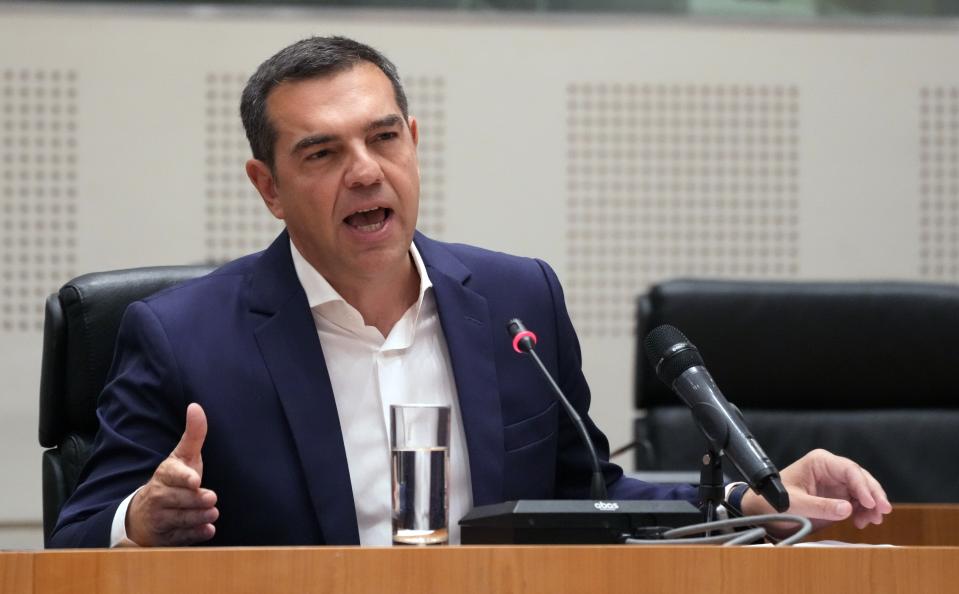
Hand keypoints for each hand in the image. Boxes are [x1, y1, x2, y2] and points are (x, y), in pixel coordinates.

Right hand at [126, 403, 218, 545]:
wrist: (146, 511)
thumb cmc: (173, 479)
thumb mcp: (182, 456)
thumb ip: (193, 434)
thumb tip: (196, 406)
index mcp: (165, 474)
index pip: (172, 474)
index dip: (183, 478)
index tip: (195, 480)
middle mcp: (158, 495)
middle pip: (178, 499)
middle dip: (195, 500)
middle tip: (212, 499)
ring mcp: (160, 517)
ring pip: (179, 519)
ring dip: (197, 518)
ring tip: (213, 514)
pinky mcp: (164, 536)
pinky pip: (178, 538)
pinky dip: (193, 535)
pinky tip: (207, 531)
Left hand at [741, 449, 892, 532]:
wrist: (763, 512)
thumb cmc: (774, 502)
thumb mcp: (795, 504)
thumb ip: (820, 506)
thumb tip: (847, 509)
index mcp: (819, 462)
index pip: (848, 469)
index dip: (863, 485)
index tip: (871, 502)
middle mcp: (830, 470)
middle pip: (860, 479)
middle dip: (873, 495)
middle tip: (883, 511)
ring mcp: (835, 483)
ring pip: (862, 491)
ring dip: (871, 505)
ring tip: (873, 520)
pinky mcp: (837, 497)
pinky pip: (857, 503)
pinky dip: (864, 512)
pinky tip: (862, 522)